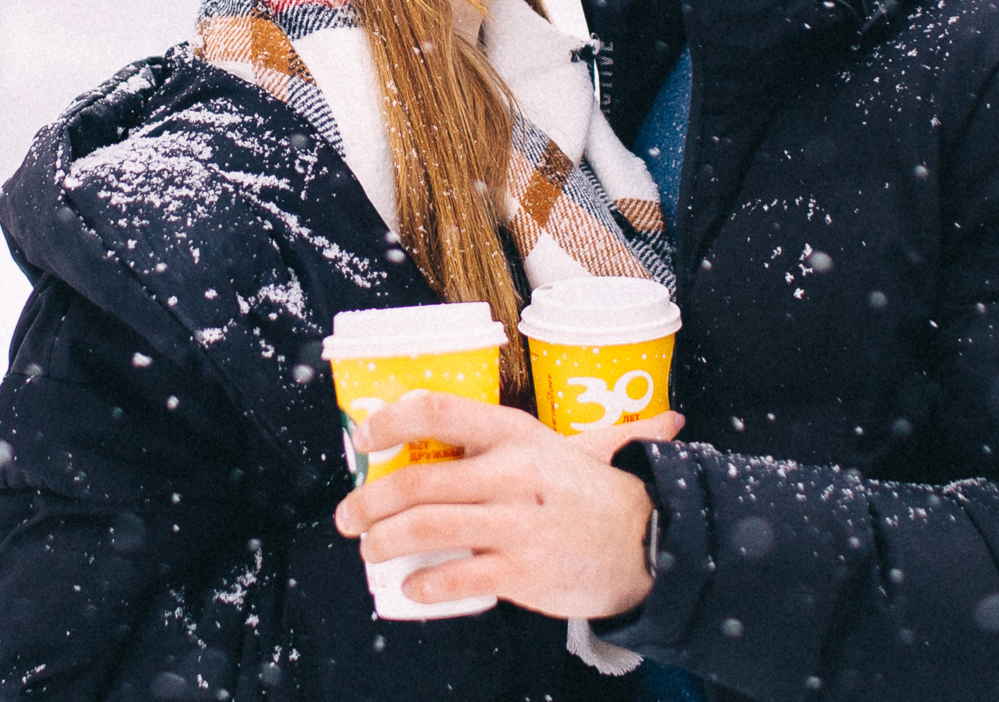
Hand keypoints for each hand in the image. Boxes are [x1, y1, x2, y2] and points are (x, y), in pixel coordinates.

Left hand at [331, 391, 679, 619]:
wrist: (649, 542)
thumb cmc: (595, 493)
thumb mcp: (559, 444)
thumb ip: (510, 436)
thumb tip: (460, 417)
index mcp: (513, 433)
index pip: (436, 411)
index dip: (388, 421)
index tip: (363, 439)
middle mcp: (509, 473)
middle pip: (415, 481)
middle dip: (368, 501)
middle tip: (348, 516)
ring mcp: (514, 524)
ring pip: (424, 528)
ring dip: (383, 541)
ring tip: (370, 549)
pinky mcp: (521, 572)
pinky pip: (455, 579)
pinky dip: (423, 585)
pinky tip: (411, 587)